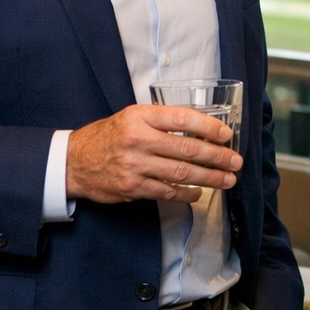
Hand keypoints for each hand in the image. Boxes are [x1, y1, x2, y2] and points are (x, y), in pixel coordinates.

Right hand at [66, 104, 240, 203]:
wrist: (73, 161)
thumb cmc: (109, 136)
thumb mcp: (132, 117)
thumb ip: (162, 120)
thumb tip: (201, 129)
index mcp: (140, 116)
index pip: (182, 118)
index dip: (208, 127)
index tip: (227, 135)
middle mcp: (138, 139)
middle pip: (187, 148)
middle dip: (217, 156)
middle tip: (235, 161)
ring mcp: (134, 165)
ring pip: (180, 172)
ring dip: (209, 178)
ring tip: (227, 180)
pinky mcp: (132, 187)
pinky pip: (166, 191)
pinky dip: (186, 193)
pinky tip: (199, 192)